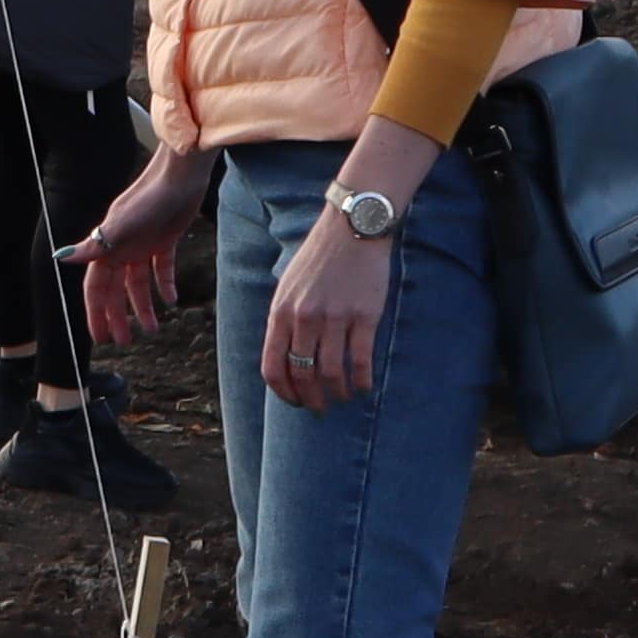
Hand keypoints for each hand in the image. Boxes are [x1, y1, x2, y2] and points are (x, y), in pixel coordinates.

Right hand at [59, 141, 217, 348]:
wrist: (180, 176)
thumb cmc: (148, 198)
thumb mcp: (120, 225)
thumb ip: (94, 244)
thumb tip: (61, 258)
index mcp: (107, 247)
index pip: (96, 288)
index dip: (96, 312)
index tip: (100, 337)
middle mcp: (122, 248)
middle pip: (116, 290)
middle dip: (118, 316)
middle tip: (125, 341)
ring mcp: (143, 244)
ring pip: (139, 283)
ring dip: (143, 306)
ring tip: (152, 330)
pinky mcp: (165, 239)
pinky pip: (162, 268)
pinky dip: (165, 284)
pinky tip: (171, 300)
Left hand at [263, 202, 396, 410]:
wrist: (351, 228)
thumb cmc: (319, 257)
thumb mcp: (288, 286)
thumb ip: (283, 320)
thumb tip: (283, 356)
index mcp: (281, 312)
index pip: (273, 367)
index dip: (283, 392)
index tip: (294, 402)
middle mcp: (305, 318)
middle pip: (302, 375)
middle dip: (310, 399)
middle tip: (320, 408)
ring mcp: (335, 318)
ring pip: (331, 372)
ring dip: (337, 393)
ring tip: (343, 397)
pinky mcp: (364, 316)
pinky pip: (360, 360)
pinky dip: (362, 380)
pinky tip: (364, 387)